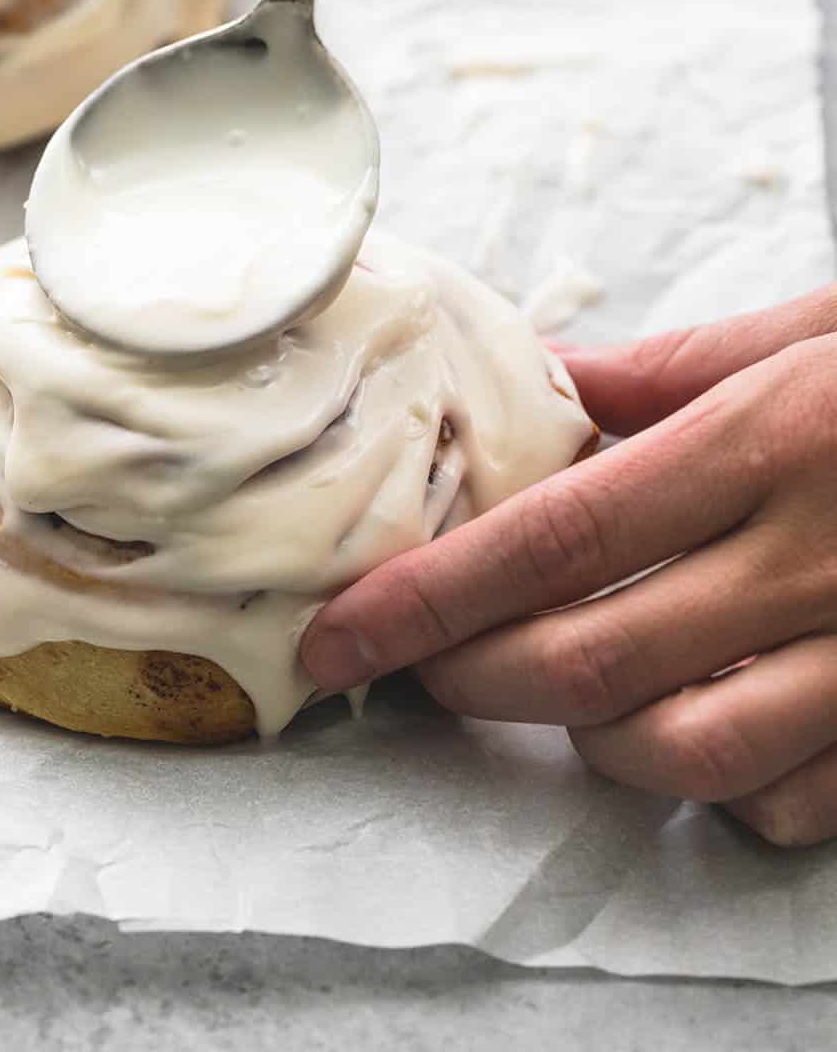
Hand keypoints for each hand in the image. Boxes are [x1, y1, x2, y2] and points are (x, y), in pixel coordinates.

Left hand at [301, 288, 836, 845]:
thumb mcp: (820, 328)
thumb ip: (679, 364)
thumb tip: (550, 380)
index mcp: (770, 441)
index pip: (558, 535)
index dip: (432, 594)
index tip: (343, 632)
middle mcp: (816, 559)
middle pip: (592, 661)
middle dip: (473, 680)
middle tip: (417, 668)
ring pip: (683, 756)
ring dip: (590, 739)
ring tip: (556, 691)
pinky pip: (790, 803)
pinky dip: (718, 788)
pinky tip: (698, 727)